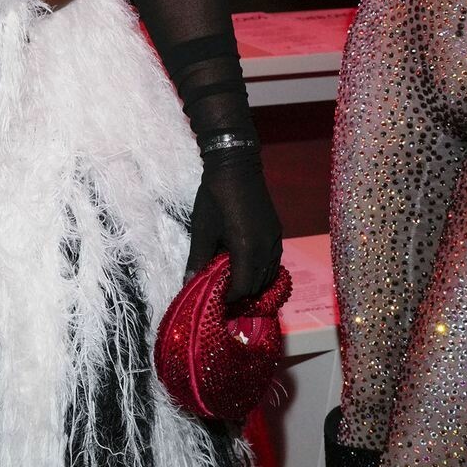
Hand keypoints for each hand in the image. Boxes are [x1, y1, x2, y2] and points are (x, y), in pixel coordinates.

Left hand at [187, 152, 282, 308]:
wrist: (236, 166)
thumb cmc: (214, 198)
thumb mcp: (202, 231)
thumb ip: (197, 260)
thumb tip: (189, 283)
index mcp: (247, 249)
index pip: (242, 287)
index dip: (229, 298)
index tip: (216, 299)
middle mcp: (267, 248)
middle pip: (257, 285)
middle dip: (241, 293)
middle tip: (222, 293)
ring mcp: (275, 240)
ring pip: (269, 274)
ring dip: (252, 281)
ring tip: (232, 280)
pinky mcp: (277, 232)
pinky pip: (273, 260)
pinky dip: (261, 269)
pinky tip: (244, 264)